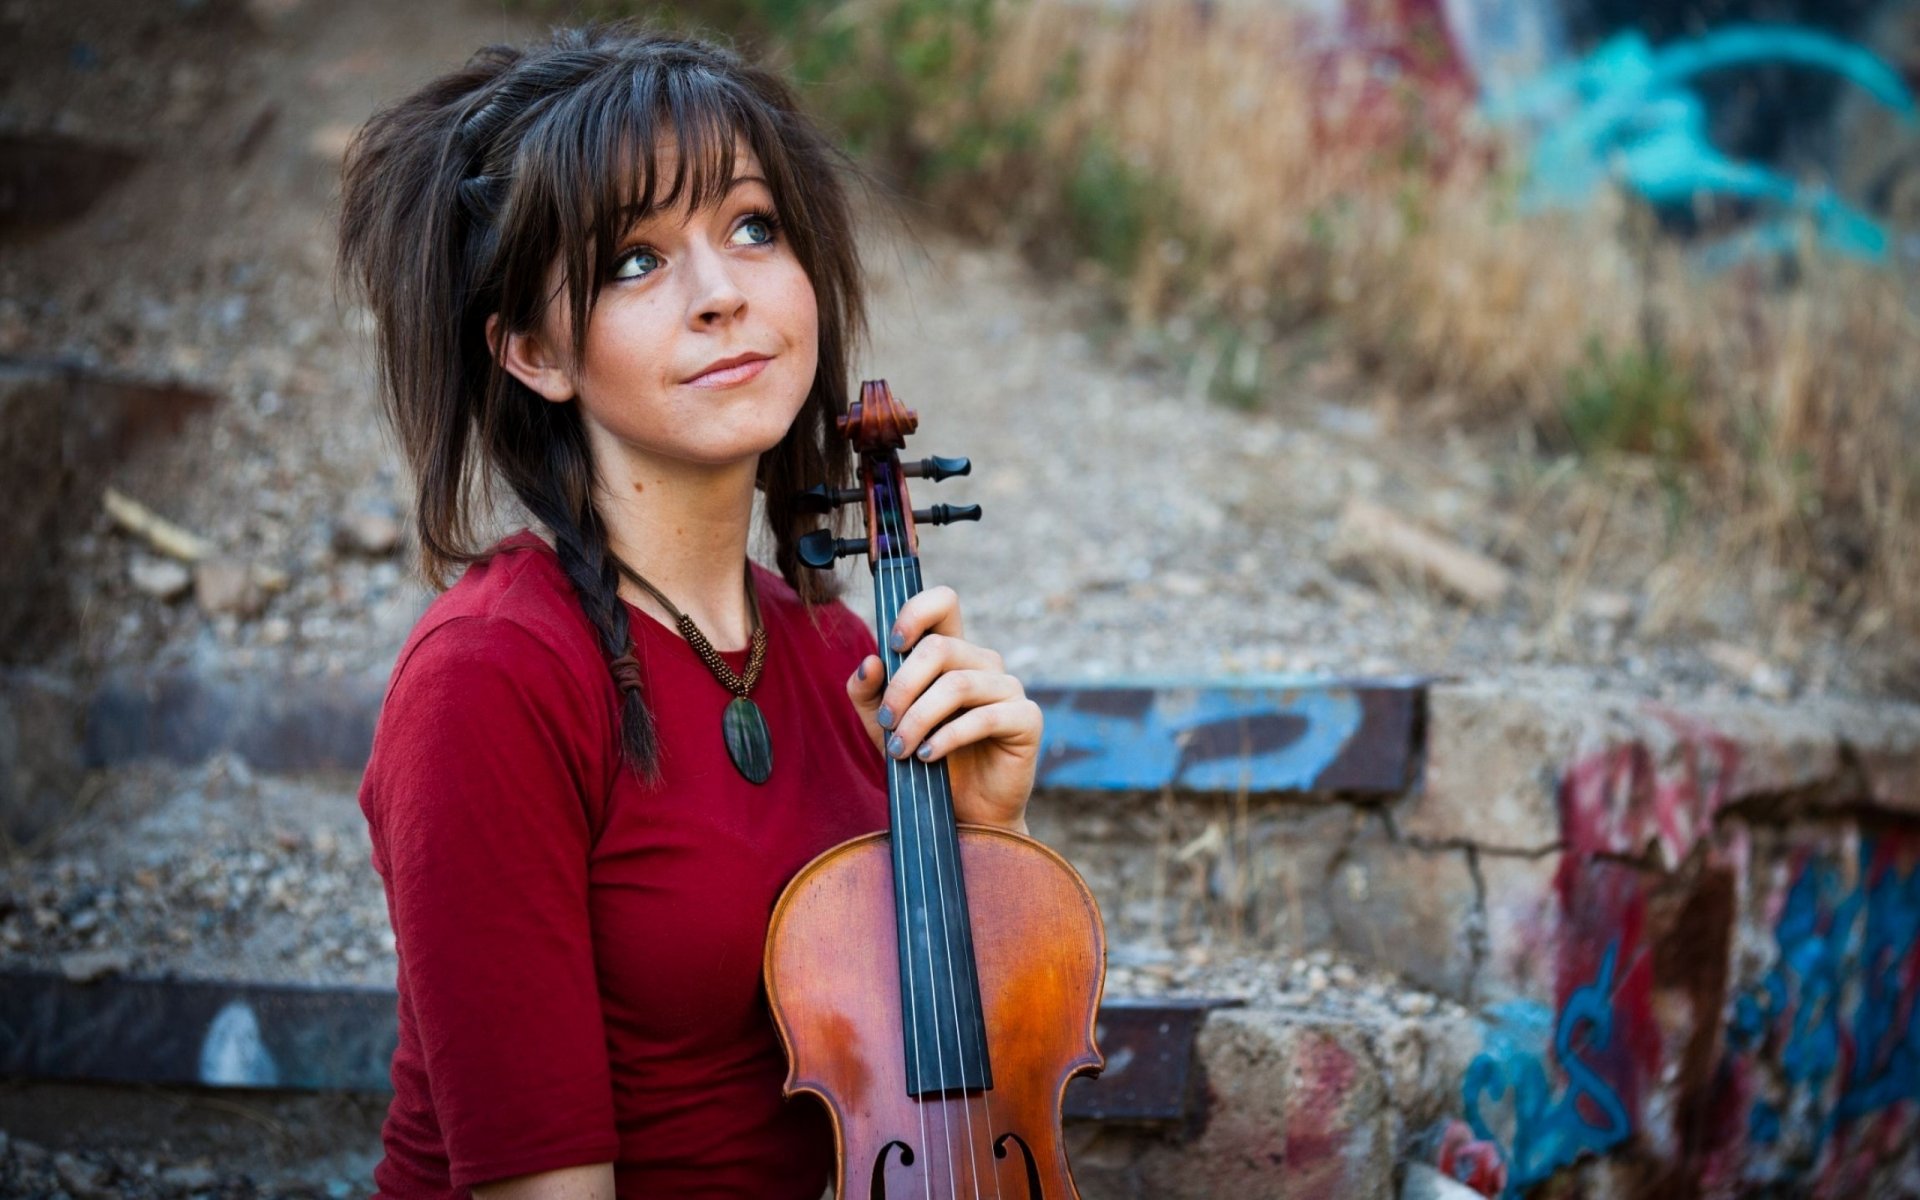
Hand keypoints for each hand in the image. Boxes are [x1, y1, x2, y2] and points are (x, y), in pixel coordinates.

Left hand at [845, 586, 1039, 835]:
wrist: (963, 814)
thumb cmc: (925, 761)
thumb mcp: (884, 728)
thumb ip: (868, 695)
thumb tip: (870, 662)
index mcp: (953, 654)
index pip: (944, 603)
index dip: (916, 611)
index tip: (892, 644)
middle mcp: (984, 663)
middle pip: (940, 647)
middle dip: (903, 686)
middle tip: (886, 723)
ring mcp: (1009, 689)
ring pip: (957, 684)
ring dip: (919, 718)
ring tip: (901, 750)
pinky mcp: (1026, 719)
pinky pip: (984, 717)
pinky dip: (948, 737)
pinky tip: (928, 757)